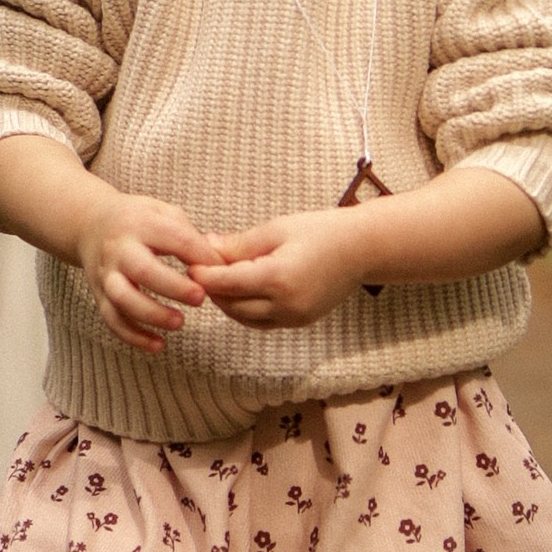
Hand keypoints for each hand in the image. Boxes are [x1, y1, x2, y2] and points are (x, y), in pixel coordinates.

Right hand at [77, 191, 218, 354]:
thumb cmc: (138, 220)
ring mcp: (107, 273)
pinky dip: (133, 336)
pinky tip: (158, 345)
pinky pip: (112, 319)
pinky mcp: (99, 294)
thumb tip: (218, 265)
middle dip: (173, 287)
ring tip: (179, 323)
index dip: (202, 257)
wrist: (90, 224)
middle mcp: (120, 248)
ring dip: (151, 314)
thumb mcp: (163, 213)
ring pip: (122, 298)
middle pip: (142, 270)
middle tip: (200, 298)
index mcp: (141, 223)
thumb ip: (190, 236)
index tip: (221, 272)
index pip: (176, 239)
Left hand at [201, 210, 370, 329]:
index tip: (188, 264)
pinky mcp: (299, 322)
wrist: (363, 249)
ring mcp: (294, 317)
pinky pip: (261, 322)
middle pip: (232, 305)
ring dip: (226, 302)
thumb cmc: (322, 231)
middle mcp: (286, 304)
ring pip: (244, 318)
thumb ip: (240, 244)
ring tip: (216, 281)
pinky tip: (238, 293)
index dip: (204, 276)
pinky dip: (245, 310)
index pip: (227, 283)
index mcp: (279, 277)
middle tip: (198, 270)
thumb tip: (206, 247)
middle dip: (212, 290)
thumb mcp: (277, 229)